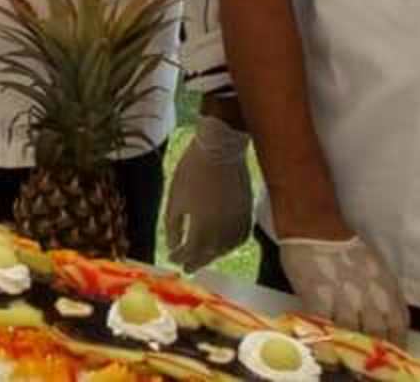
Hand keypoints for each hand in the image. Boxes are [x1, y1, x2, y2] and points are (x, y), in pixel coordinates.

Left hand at [164, 115, 253, 270]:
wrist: (221, 150)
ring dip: (212, 255)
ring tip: (202, 257)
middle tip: (187, 268)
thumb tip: (172, 247)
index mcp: (201, 227)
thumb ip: (173, 226)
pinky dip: (229, 245)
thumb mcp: (175, 197)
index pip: (189, 252)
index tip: (172, 259)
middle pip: (208, 254)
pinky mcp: (247, 215)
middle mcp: (222, 230)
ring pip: (225, 249)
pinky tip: (221, 244)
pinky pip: (239, 239)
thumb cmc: (192, 170)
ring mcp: (237, 223)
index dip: (179, 257)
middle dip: (195, 261)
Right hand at [280, 235, 409, 344]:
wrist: (314, 228)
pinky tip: (326, 348)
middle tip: (367, 361)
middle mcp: (370, 296)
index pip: (399, 324)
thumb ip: (383, 291)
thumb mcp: (376, 266)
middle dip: (374, 350)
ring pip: (353, 335)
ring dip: (350, 348)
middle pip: (378, 334)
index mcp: (386, 286)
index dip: (396, 342)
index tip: (390, 352)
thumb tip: (383, 317)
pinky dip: (327, 341)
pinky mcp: (319, 300)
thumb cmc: (344, 245)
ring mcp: (344, 299)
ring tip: (345, 356)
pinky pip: (326, 329)